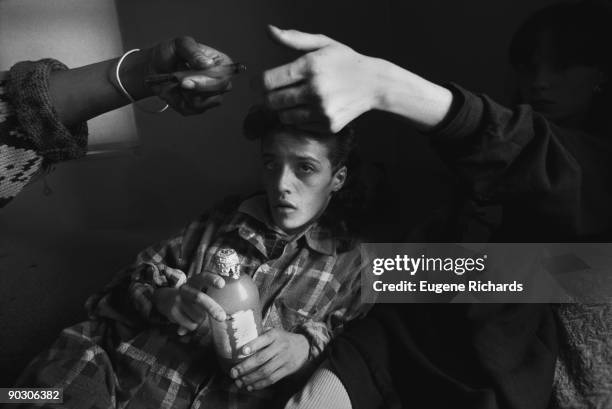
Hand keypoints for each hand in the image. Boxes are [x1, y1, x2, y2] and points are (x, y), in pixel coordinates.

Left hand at [126, 36, 233, 114]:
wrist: (155, 67)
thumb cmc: (171, 53)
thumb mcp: (180, 44)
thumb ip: (193, 52)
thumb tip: (207, 64)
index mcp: (221, 63)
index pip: (224, 75)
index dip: (208, 80)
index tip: (187, 80)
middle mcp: (220, 81)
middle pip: (218, 90)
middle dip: (196, 87)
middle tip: (179, 82)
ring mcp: (211, 96)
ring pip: (204, 102)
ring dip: (186, 93)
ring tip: (177, 81)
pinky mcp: (200, 107)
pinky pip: (192, 109)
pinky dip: (180, 100)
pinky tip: (176, 91)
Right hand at [152, 270, 226, 334]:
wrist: (164, 298)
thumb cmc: (190, 295)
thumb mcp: (197, 289)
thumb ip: (210, 296)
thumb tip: (222, 315)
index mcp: (194, 281)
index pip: (203, 277)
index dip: (212, 280)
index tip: (222, 284)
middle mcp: (185, 289)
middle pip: (199, 298)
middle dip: (212, 308)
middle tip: (222, 317)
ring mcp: (178, 301)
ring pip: (199, 317)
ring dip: (201, 320)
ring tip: (194, 313)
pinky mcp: (173, 312)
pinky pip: (192, 325)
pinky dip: (194, 326)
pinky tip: (187, 319)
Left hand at [229, 328, 308, 390]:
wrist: (304, 346)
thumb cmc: (283, 338)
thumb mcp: (274, 332)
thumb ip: (260, 335)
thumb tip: (240, 340)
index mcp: (275, 335)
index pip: (264, 339)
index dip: (253, 345)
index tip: (242, 351)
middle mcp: (280, 347)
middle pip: (262, 358)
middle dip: (245, 367)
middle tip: (233, 372)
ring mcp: (284, 359)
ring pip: (266, 371)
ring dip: (250, 378)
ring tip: (239, 382)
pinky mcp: (287, 370)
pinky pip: (272, 379)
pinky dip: (260, 384)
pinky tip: (250, 386)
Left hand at [261, 26, 383, 132]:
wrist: (374, 84)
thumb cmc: (345, 61)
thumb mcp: (322, 44)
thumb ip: (293, 39)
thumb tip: (268, 30)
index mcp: (310, 66)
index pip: (269, 81)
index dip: (257, 84)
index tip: (256, 84)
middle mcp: (315, 90)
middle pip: (272, 101)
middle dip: (267, 98)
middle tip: (272, 94)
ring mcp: (322, 110)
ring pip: (284, 116)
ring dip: (283, 109)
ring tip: (293, 100)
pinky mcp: (328, 125)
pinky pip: (299, 125)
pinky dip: (298, 119)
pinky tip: (309, 108)